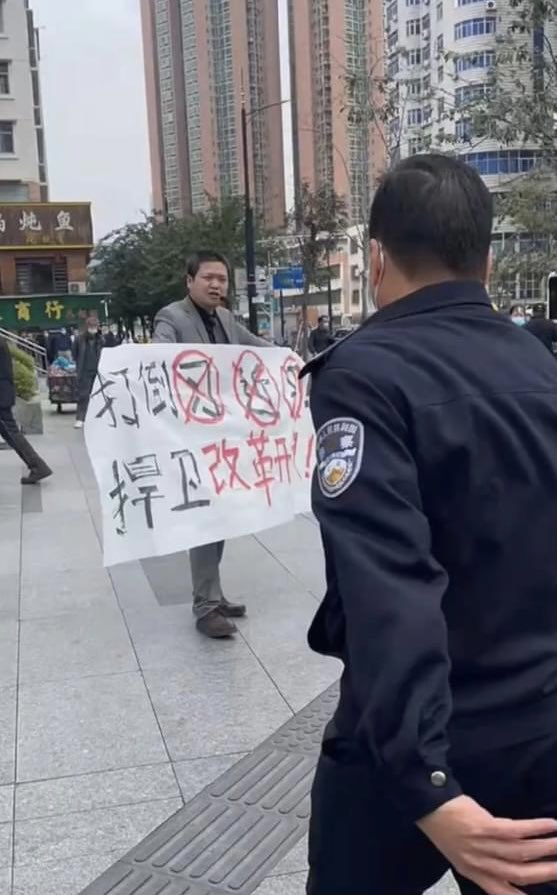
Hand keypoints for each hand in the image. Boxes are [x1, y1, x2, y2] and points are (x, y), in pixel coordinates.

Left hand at [417, 795, 556, 894]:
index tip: (546, 894)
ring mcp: (483, 845)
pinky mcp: (485, 826)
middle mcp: (480, 864)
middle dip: (546, 873)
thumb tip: (511, 870)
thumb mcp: (461, 855)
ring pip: (522, 853)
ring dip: (546, 849)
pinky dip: (536, 829)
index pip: (503, 892)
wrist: (427, 806)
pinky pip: (517, 831)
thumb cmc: (446, 828)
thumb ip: (484, 866)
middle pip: (520, 874)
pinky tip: (551, 825)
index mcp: (475, 874)